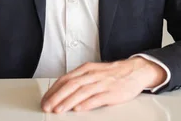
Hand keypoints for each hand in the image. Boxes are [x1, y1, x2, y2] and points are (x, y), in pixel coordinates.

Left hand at [40, 58, 166, 112]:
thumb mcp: (93, 72)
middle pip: (71, 85)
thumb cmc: (112, 73)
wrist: (135, 70)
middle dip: (57, 97)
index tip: (45, 100)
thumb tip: (61, 90)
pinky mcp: (112, 92)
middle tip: (47, 107)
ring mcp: (102, 83)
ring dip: (68, 101)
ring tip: (59, 110)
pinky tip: (79, 109)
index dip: (53, 90)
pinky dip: (87, 103)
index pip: (65, 79)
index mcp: (86, 69)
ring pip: (82, 92)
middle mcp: (92, 75)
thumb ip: (79, 80)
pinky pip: (97, 98)